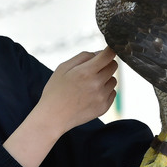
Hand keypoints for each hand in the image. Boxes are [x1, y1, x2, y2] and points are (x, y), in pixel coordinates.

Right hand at [3, 47, 116, 166]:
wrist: (53, 117)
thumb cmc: (56, 90)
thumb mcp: (63, 68)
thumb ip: (83, 57)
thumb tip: (99, 53)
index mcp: (86, 71)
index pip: (108, 55)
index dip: (110, 50)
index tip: (109, 49)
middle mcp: (97, 84)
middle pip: (114, 66)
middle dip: (106, 64)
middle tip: (93, 69)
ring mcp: (102, 97)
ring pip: (113, 80)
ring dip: (105, 78)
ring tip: (89, 85)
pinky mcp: (104, 107)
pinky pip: (112, 92)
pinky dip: (105, 91)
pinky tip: (91, 95)